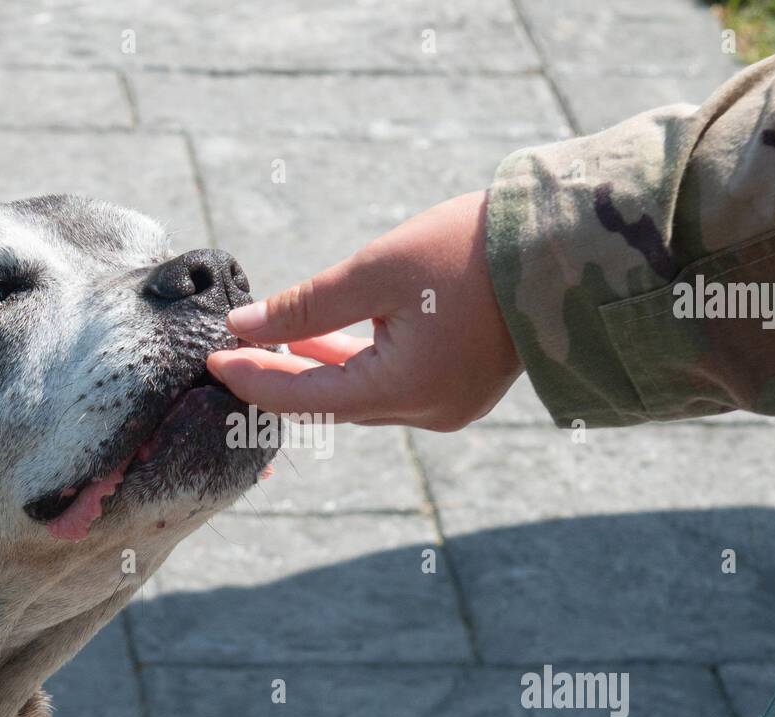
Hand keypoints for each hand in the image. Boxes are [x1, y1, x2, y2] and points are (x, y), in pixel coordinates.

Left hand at [206, 190, 522, 430]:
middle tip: (234, 350)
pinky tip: (326, 341)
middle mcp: (428, 412)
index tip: (211, 360)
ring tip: (272, 340)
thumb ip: (306, 306)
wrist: (562, 244)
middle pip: (331, 404)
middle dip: (280, 377)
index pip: (304, 398)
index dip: (253, 379)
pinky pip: (392, 388)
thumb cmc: (470, 250)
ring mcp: (449, 406)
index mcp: (406, 390)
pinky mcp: (463, 390)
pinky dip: (356, 366)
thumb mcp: (379, 270)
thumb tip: (244, 326)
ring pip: (361, 397)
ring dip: (317, 369)